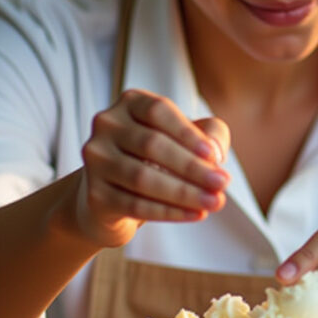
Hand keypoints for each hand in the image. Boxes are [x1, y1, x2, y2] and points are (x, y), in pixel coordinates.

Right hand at [72, 90, 230, 246]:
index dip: (188, 133)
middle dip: (192, 167)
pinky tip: (195, 214)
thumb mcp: (186, 139)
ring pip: (142, 177)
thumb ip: (209, 134)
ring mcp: (96, 160)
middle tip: (222, 184)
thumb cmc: (156, 159)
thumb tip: (215, 152)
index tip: (214, 155)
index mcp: (129, 103)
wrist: (113, 196)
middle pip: (151, 144)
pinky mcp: (95, 195)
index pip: (158, 111)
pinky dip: (169, 211)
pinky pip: (135, 204)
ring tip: (214, 202)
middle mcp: (106, 126)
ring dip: (184, 192)